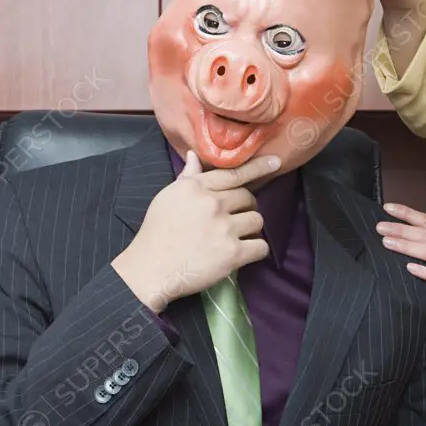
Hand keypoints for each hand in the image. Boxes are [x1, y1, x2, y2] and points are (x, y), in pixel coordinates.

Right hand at [111, 151, 277, 312]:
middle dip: (245, 207)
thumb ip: (187, 177)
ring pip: (257, 220)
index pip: (234, 174)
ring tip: (234, 237)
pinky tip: (242, 253)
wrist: (151, 269)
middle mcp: (212, 203)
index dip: (258, 167)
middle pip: (248, 198)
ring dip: (250, 229)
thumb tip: (194, 155)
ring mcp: (224, 228)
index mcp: (196, 188)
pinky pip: (260, 246)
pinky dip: (255, 250)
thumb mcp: (167, 198)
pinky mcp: (232, 254)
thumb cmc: (156, 233)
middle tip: (233, 219)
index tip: (275, 162)